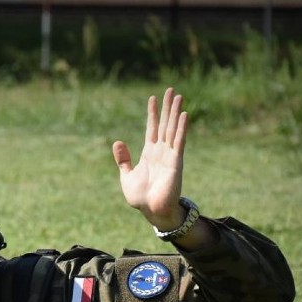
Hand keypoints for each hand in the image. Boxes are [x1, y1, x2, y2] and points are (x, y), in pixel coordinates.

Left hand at [112, 87, 187, 229]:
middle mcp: (160, 151)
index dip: (152, 114)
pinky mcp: (176, 161)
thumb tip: (117, 141)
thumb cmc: (140, 197)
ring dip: (176, 113)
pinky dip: (181, 128)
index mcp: (149, 154)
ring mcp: (169, 155)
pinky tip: (184, 115)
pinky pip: (179, 141)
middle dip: (167, 108)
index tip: (153, 98)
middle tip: (170, 90)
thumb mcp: (127, 175)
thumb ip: (123, 159)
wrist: (151, 210)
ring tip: (178, 96)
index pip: (152, 129)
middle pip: (165, 124)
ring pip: (173, 129)